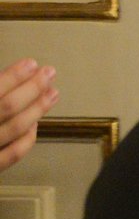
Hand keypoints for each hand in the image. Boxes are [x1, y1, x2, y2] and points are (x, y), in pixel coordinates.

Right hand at [0, 58, 55, 172]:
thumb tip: (5, 79)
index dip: (13, 76)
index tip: (31, 63)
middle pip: (7, 107)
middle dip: (31, 88)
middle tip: (49, 72)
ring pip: (15, 129)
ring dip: (37, 110)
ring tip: (52, 93)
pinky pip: (12, 155)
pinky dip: (27, 139)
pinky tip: (35, 124)